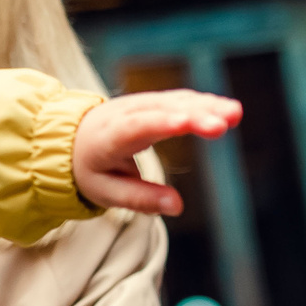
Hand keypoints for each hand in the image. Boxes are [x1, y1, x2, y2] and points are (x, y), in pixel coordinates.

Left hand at [75, 90, 242, 215]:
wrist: (71, 139)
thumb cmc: (90, 169)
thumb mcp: (105, 193)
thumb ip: (139, 199)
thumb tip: (177, 207)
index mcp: (109, 137)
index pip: (136, 127)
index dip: (162, 123)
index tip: (186, 122)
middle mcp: (125, 113)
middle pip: (161, 110)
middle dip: (193, 114)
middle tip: (224, 122)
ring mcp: (139, 103)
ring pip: (174, 100)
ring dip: (205, 105)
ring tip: (235, 114)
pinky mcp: (153, 102)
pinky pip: (179, 99)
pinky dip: (202, 103)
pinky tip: (226, 110)